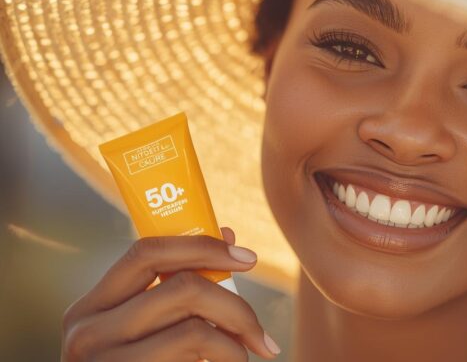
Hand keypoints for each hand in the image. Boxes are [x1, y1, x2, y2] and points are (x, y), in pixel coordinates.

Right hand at [60, 227, 280, 360]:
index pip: (146, 252)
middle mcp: (87, 334)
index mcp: (91, 308)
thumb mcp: (143, 332)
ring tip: (244, 361)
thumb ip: (178, 287)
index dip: (202, 246)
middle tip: (262, 334)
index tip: (248, 256)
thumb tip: (228, 235)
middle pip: (183, 288)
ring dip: (236, 346)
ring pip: (196, 331)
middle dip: (237, 305)